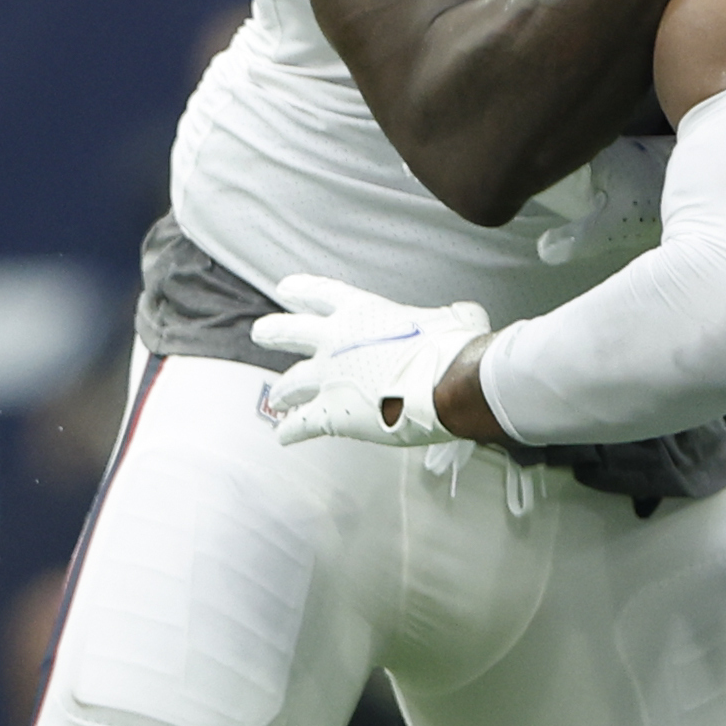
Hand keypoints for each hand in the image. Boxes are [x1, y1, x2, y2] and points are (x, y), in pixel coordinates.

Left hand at [252, 274, 488, 461]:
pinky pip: (301, 423)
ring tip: (276, 397)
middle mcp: (335, 341)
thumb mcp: (456, 318)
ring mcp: (328, 377)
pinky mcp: (330, 413)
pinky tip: (283, 436)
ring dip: (283, 390)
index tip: (286, 288)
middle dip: (273, 332)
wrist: (448, 383)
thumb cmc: (455, 348)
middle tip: (260, 332)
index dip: (303, 290)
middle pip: (290, 332)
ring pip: (291, 383)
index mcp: (362, 312)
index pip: (323, 294)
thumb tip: (464, 316)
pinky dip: (291, 430)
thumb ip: (451, 315)